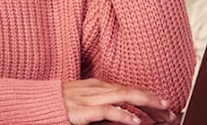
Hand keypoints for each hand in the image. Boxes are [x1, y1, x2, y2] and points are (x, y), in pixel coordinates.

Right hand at [62, 78, 177, 124]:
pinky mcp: (82, 110)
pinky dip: (122, 115)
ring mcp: (90, 98)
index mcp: (99, 86)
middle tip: (170, 110)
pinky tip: (134, 121)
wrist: (36, 102)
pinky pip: (105, 111)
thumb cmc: (59, 103)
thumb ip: (106, 106)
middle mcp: (98, 89)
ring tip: (162, 110)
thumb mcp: (86, 101)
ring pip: (124, 96)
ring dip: (146, 103)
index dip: (150, 97)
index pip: (130, 89)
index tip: (165, 108)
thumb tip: (127, 116)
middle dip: (153, 100)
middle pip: (132, 91)